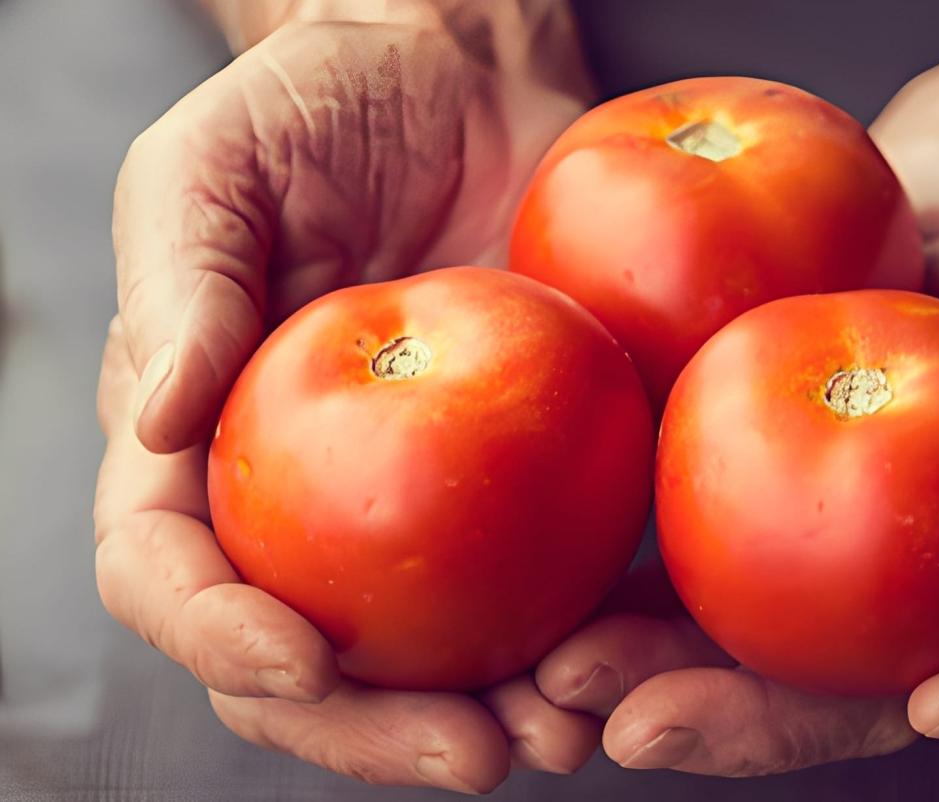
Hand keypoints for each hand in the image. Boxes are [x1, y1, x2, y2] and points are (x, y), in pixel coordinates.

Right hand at [94, 2, 595, 789]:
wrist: (457, 76)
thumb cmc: (313, 106)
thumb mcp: (213, 167)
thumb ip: (181, 286)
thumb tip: (159, 417)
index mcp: (206, 442)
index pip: (170, 569)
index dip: (218, 635)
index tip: (302, 657)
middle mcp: (306, 498)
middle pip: (309, 658)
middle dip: (374, 728)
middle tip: (471, 755)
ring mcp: (420, 502)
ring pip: (436, 652)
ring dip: (495, 714)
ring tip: (566, 738)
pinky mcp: (527, 475)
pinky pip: (550, 574)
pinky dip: (589, 633)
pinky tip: (635, 657)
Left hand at [536, 1, 938, 774]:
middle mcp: (937, 559)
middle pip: (867, 676)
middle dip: (759, 717)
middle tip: (646, 727)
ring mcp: (840, 538)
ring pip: (757, 642)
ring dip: (655, 675)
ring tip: (561, 679)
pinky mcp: (757, 493)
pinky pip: (692, 551)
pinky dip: (621, 589)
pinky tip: (553, 596)